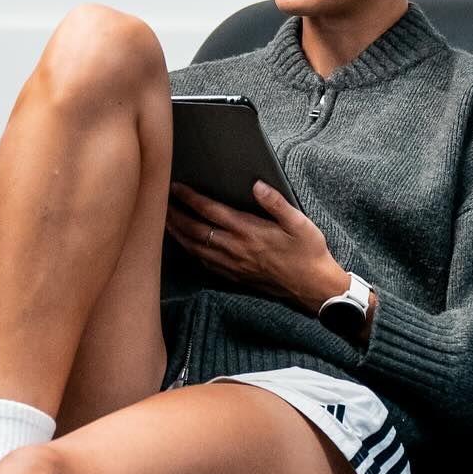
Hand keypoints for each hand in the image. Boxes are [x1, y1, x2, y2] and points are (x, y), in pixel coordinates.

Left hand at [165, 180, 344, 314]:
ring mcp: (233, 264)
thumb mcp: (300, 223)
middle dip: (175, 214)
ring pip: (196, 247)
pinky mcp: (235, 276)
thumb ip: (276, 203)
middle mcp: (236, 248)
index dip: (191, 198)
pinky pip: (205, 262)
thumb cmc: (309, 253)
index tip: (176, 186)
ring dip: (178, 233)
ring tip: (164, 221)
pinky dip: (191, 251)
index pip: (211, 211)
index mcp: (249, 231)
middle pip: (195, 229)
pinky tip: (186, 244)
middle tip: (159, 201)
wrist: (313, 288)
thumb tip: (257, 185)